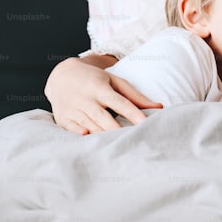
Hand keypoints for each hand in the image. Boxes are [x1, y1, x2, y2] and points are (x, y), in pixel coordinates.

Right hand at [44, 56, 162, 134]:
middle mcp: (85, 98)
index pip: (119, 103)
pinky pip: (71, 128)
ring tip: (118, 146)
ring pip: (90, 125)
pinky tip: (87, 137)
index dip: (132, 114)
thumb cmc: (95, 80)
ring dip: (102, 135)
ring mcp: (72, 108)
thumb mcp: (115, 81)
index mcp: (99, 88)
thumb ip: (135, 96)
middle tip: (132, 140)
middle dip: (117, 130)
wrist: (62, 75)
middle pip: (103, 117)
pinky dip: (79, 133)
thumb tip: (159, 107)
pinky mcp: (62, 117)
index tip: (144, 124)